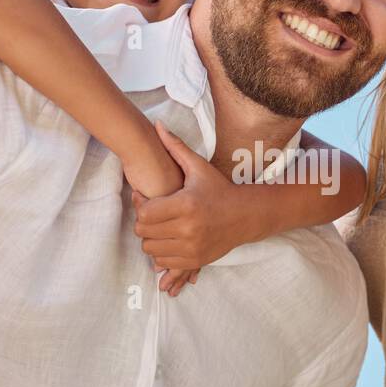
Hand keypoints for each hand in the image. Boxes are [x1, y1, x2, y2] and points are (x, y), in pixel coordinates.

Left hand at [132, 121, 240, 294]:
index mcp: (186, 205)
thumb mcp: (198, 167)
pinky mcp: (195, 260)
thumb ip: (176, 147)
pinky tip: (168, 238)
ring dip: (150, 237)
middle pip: (144, 232)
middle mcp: (188, 229)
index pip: (145, 212)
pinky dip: (161, 252)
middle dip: (143, 221)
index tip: (144, 197)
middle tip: (151, 211)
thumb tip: (157, 124)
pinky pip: (164, 261)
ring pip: (151, 249)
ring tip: (159, 225)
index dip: (139, 204)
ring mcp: (192, 247)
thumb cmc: (219, 188)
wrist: (246, 215)